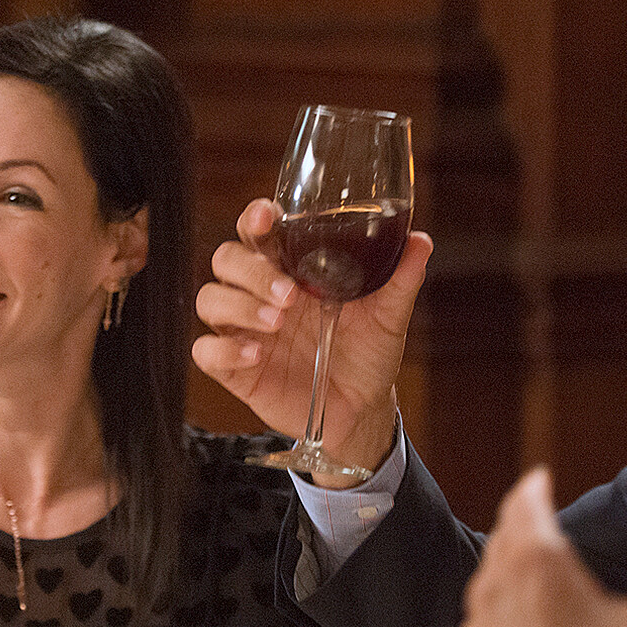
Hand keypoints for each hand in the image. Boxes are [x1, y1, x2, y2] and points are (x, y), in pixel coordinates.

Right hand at [192, 198, 431, 485]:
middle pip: (227, 259)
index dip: (256, 218)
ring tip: (277, 323)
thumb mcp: (388, 316)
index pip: (259, 231)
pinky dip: (223, 350)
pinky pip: (206, 352)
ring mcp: (244, 330)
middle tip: (288, 294)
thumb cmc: (368, 354)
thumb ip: (400, 278)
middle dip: (251, 270)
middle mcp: (261, 293)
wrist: (363, 410)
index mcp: (291, 268)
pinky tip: (254, 355)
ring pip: (211, 299)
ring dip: (239, 306)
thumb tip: (420, 241)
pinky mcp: (235, 369)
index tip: (269, 216)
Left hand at [462, 468, 626, 626]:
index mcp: (537, 561)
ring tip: (530, 566)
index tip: (542, 477)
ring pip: (489, 576)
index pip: (525, 501)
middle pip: (505, 535)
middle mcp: (496, 582)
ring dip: (509, 565)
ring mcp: (477, 622)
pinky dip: (499, 611)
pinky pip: (483, 620)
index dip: (536, 485)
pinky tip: (520, 626)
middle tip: (537, 513)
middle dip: (523, 520)